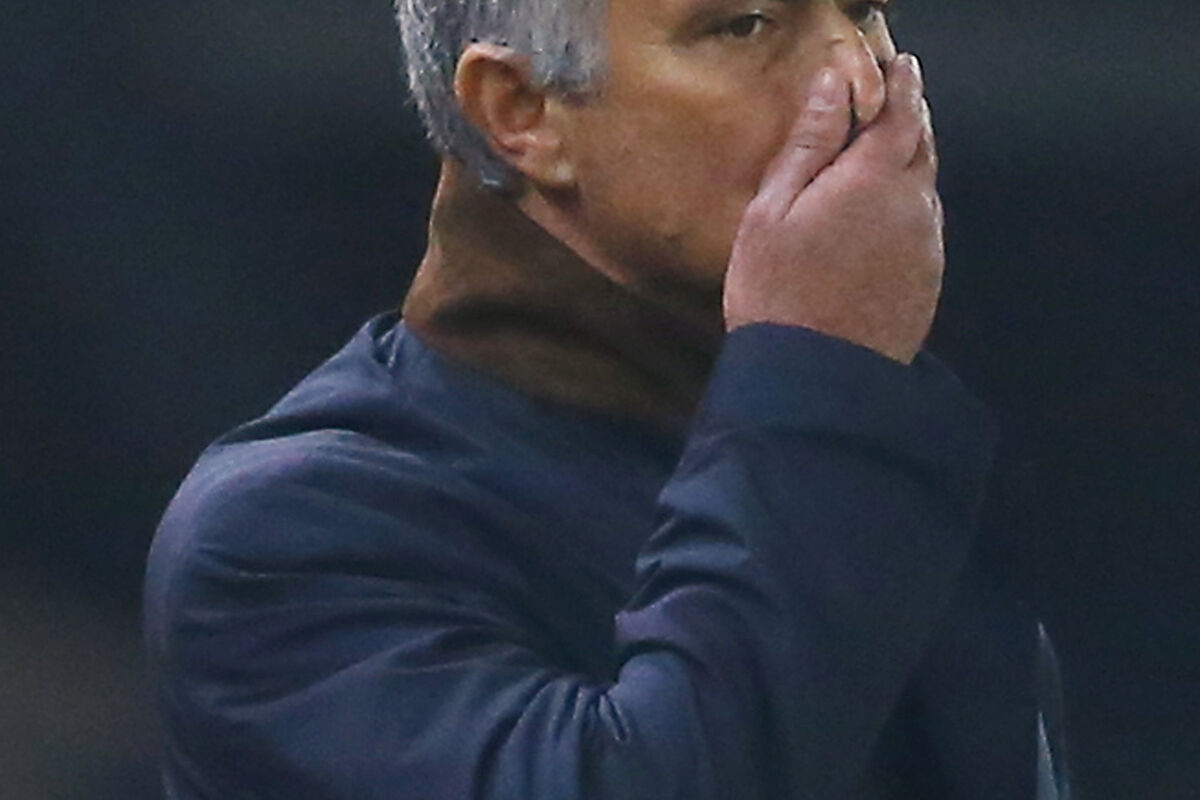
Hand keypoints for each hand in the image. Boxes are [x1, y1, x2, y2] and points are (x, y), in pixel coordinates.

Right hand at [723, 55, 942, 364]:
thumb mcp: (771, 212)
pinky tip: (882, 219)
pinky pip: (924, 226)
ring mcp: (925, 246)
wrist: (815, 378)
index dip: (902, 85)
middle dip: (911, 118)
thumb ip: (808, 144)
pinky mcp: (927, 280)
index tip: (899, 65)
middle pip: (923, 145)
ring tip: (881, 160)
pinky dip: (908, 207)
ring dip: (910, 165)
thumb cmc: (778, 292)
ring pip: (926, 187)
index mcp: (871, 180)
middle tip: (895, 102)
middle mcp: (911, 206)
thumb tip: (832, 85)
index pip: (901, 113)